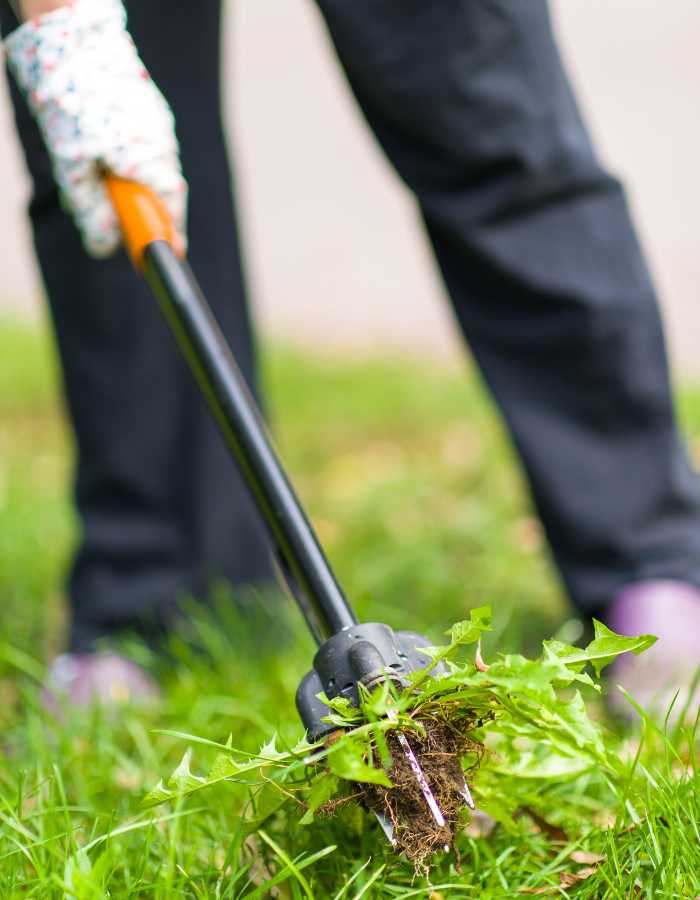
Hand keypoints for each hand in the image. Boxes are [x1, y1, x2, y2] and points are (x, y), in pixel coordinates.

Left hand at [4, 0, 186, 257]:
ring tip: (102, 174)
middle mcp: (163, 146)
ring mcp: (160, 126)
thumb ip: (90, 209)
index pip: (172, 214)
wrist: (75, 39)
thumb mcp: (71, 165)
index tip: (162, 258)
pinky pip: (149, 147)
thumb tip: (104, 246)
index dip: (168, 238)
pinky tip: (106, 149)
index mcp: (149, 163)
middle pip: (166, 194)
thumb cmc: (72, 102)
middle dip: (147, 211)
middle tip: (125, 225)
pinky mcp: (152, 112)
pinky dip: (132, 159)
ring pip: (156, 169)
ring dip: (137, 182)